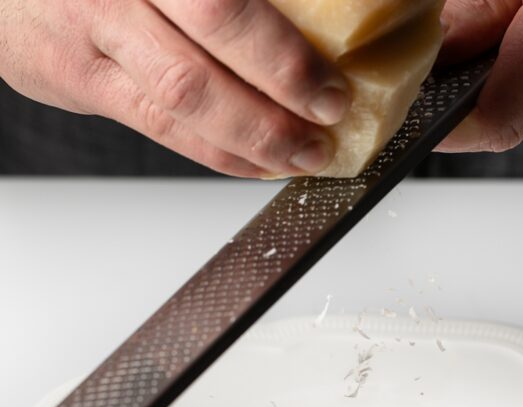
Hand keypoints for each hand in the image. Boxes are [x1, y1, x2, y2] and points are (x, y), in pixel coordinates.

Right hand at [0, 0, 350, 176]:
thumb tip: (303, 19)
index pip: (226, 3)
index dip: (284, 52)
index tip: (333, 81)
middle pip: (211, 39)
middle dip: (281, 90)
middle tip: (329, 116)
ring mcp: (90, 30)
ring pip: (185, 97)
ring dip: (256, 136)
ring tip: (303, 154)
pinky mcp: (78, 78)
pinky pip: (161, 127)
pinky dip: (218, 152)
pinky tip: (257, 163)